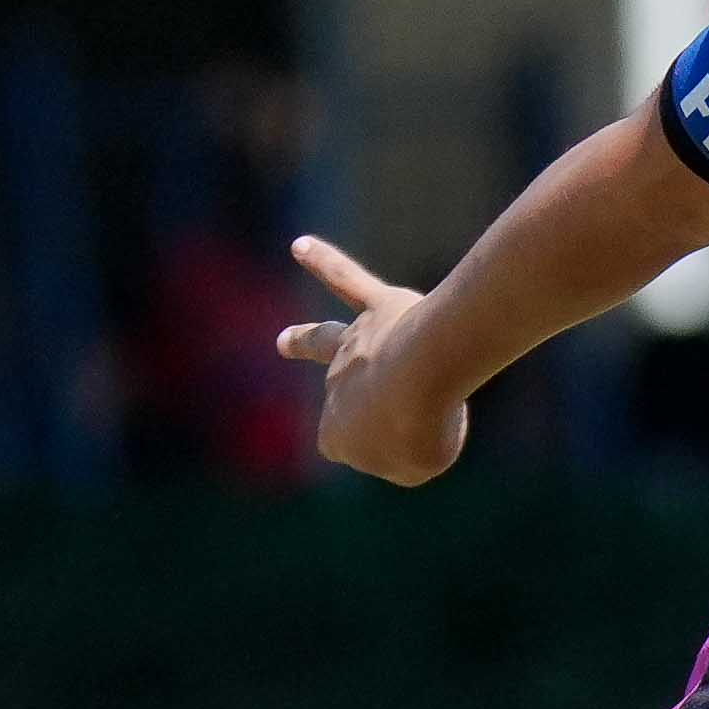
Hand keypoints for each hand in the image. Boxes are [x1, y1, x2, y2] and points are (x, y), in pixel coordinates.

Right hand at [274, 235, 469, 484]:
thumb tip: (419, 416)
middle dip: (382, 411)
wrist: (424, 378)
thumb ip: (414, 450)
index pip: (355, 447)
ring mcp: (354, 345)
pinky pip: (345, 280)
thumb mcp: (423, 460)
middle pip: (357, 403)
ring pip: (326, 340)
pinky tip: (301, 247)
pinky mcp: (379, 309)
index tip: (419, 442)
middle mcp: (336, 387)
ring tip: (285, 342)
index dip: (394, 448)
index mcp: (336, 436)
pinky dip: (324, 262)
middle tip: (369, 413)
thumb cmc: (422, 427)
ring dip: (305, 340)